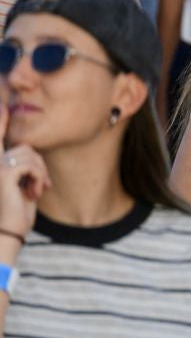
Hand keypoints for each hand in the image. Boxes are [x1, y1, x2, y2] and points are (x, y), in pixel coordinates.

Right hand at [0, 105, 49, 240]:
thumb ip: (24, 166)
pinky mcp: (4, 173)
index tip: (2, 106)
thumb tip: (31, 153)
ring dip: (40, 174)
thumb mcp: (23, 183)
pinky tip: (32, 193)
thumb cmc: (18, 210)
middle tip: (40, 186)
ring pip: (32, 156)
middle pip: (27, 148)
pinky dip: (38, 178)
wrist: (10, 230)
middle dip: (39, 166)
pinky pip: (32, 165)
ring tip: (34, 191)